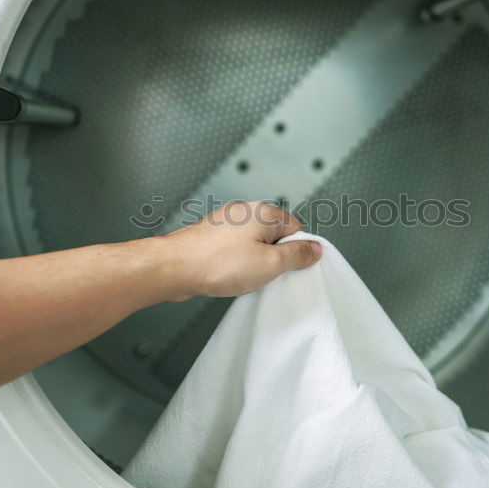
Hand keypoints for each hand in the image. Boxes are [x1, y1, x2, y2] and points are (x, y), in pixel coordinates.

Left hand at [162, 200, 321, 298]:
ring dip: (255, 261)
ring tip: (244, 277)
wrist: (173, 268)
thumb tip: (315, 248)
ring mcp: (225, 222)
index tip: (293, 268)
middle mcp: (244, 211)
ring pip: (253, 243)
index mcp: (263, 212)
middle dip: (275, 256)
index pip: (296, 228)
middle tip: (267, 275)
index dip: (298, 251)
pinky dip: (236, 262)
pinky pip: (235, 248)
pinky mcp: (210, 235)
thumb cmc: (217, 264)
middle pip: (275, 234)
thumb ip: (297, 255)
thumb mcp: (270, 264)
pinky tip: (229, 275)